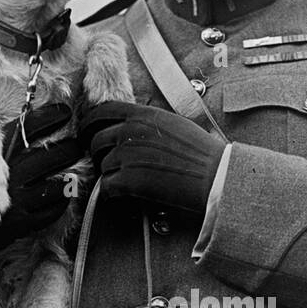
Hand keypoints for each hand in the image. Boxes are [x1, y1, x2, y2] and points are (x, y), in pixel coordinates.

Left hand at [78, 101, 224, 215]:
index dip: (91, 124)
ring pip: (102, 165)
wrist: (216, 176)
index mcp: (143, 114)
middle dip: (99, 154)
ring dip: (110, 175)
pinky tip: (123, 196)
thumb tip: (132, 126)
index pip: (102, 111)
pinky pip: (106, 187)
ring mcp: (128, 155)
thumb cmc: (202, 154)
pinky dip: (112, 193)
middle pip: (95, 140)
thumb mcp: (174, 124)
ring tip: (126, 183)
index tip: (90, 135)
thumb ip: (148, 122)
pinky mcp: (129, 180)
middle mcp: (131, 131)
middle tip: (108, 165)